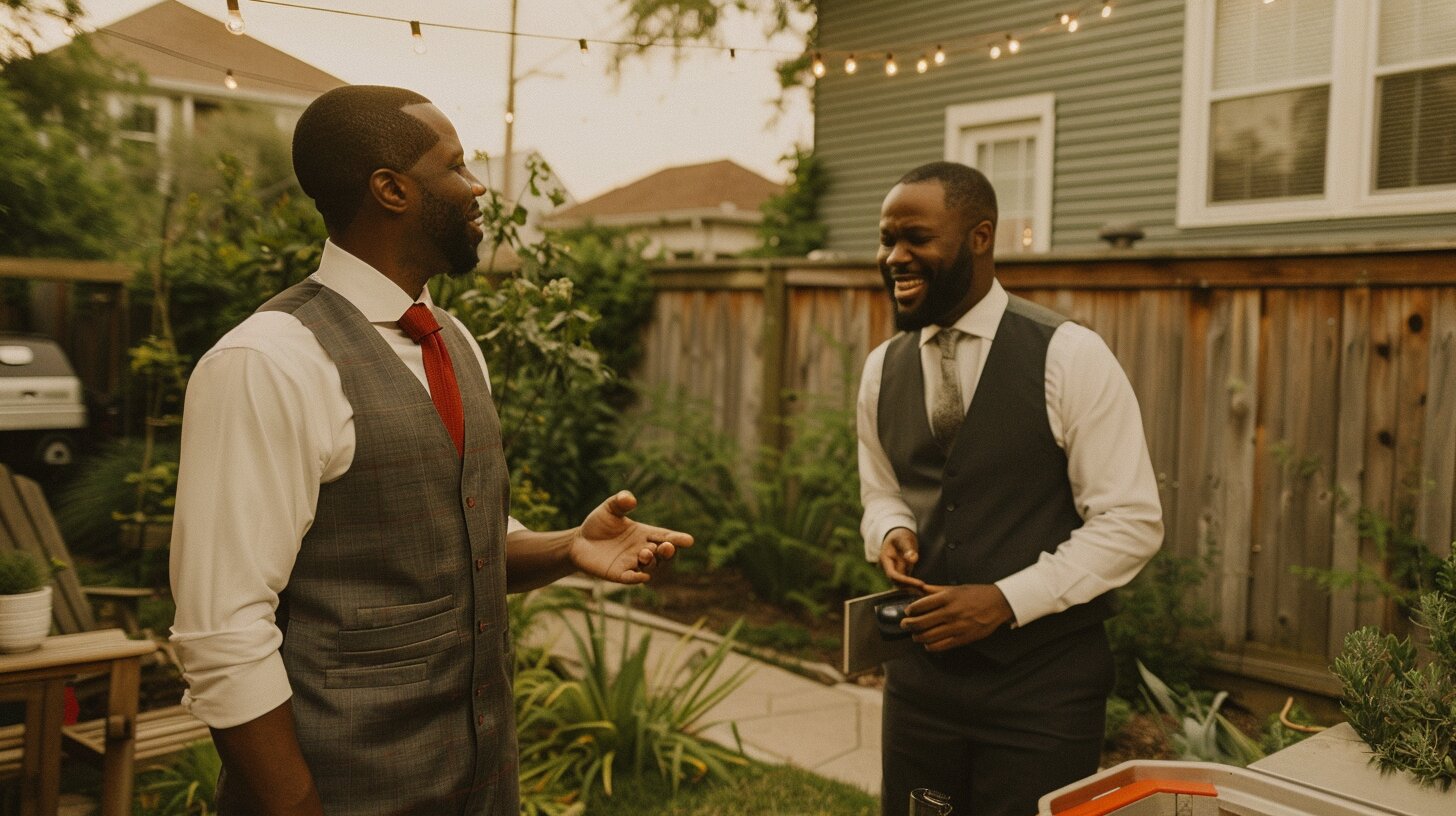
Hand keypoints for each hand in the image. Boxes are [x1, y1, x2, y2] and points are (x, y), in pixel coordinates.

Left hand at [570, 491, 692, 583]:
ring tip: (645, 552)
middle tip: (668, 546)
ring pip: (650, 566)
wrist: (579, 541)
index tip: (689, 540)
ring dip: (651, 561)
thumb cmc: (598, 524)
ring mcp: (632, 563)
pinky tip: (641, 575)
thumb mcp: (609, 509)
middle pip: (662, 554)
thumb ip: (620, 502)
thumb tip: (630, 499)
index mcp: (644, 534)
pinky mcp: (619, 574)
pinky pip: (631, 578)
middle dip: (668, 551)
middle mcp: (642, 549)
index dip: (677, 539)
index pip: (665, 536)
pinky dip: (637, 578)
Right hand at [878, 528, 924, 589]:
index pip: (893, 575)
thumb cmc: (900, 535)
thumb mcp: (903, 538)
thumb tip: (912, 560)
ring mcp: (893, 571)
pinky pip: (906, 582)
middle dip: (911, 587)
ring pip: (901, 584)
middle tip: (927, 590)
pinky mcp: (900, 573)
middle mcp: (887, 568)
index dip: (906, 581)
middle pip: (897, 582)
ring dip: (913, 588)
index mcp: (885, 559)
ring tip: (928, 591)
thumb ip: (907, 548)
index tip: (920, 583)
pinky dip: (914, 585)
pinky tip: (924, 589)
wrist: (897, 535)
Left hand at [902, 584, 1013, 650]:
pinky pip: (941, 646)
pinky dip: (930, 646)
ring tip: (915, 635)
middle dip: (909, 625)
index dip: (910, 610)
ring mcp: (957, 626)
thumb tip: (918, 588)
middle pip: (921, 622)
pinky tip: (928, 643)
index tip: (907, 612)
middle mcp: (951, 612)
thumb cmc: (976, 594)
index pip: (920, 605)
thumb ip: (935, 590)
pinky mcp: (963, 638)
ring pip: (928, 636)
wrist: (998, 604)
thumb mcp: (955, 588)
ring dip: (917, 637)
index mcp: (948, 597)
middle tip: (905, 625)